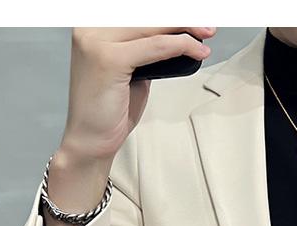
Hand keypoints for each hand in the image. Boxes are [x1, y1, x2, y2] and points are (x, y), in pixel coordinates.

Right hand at [62, 26, 217, 161]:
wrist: (90, 141)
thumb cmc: (108, 110)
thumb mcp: (129, 71)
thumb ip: (143, 51)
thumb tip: (172, 38)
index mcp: (91, 26)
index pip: (137, 12)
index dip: (168, 15)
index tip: (192, 19)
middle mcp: (90, 29)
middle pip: (146, 15)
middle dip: (181, 18)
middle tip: (206, 24)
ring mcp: (96, 42)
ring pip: (153, 27)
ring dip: (185, 29)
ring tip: (206, 35)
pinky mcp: (109, 59)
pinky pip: (156, 46)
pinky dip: (180, 46)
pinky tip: (197, 51)